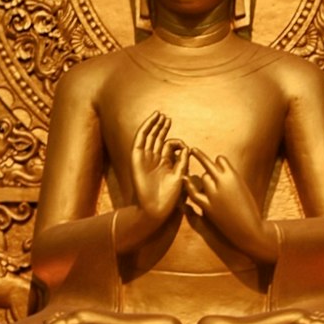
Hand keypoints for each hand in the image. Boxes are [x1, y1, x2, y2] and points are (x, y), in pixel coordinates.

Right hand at [130, 111, 186, 226]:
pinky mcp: (136, 158)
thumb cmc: (168, 197)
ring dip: (154, 125)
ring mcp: (144, 158)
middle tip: (167, 118)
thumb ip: (183, 161)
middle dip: (162, 128)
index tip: (183, 146)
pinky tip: (151, 121)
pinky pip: (140, 140)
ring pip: (148, 137)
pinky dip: (145, 129)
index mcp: (164, 163)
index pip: (169, 146)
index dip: (176, 142)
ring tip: (160, 115)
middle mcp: (153, 159)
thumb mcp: (180, 175)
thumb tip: (187, 148)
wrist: (155, 208)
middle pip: (157, 138)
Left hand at [185, 147, 279, 262]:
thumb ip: (229, 177)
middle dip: (210, 169)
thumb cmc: (249, 207)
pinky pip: (194, 192)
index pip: (220, 159)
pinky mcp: (208, 206)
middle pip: (209, 167)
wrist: (249, 229)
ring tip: (215, 188)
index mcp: (233, 175)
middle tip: (205, 166)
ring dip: (206, 180)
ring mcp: (213, 194)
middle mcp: (222, 182)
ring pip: (203, 178)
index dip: (219, 163)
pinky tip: (184, 178)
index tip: (219, 166)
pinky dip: (189, 185)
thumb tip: (216, 171)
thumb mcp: (242, 186)